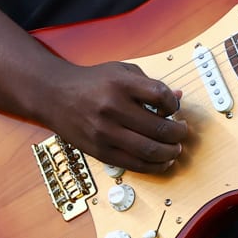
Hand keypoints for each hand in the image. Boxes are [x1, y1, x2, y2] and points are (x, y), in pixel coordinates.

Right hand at [37, 59, 190, 174]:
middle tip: (182, 132)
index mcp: (120, 84)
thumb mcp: (121, 71)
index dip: (174, 104)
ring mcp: (105, 132)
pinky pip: (135, 164)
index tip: (175, 108)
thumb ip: (149, 84)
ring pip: (150, 150)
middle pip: (159, 128)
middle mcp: (112, 108)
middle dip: (178, 133)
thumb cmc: (91, 82)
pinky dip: (154, 166)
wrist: (55, 95)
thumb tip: (178, 98)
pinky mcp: (100, 151)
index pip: (161, 96)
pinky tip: (163, 161)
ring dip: (170, 152)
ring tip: (176, 148)